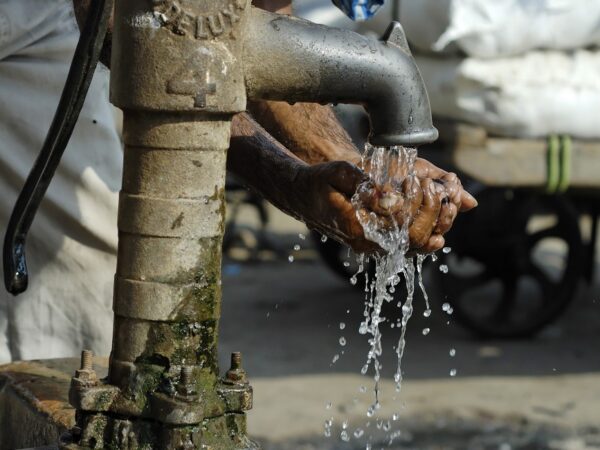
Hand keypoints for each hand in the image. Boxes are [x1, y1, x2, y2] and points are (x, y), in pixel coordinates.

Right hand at [291, 159, 475, 253]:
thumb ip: (364, 184)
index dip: (416, 204)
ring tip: (442, 197)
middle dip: (431, 212)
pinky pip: (408, 245)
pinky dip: (427, 232)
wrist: (303, 197)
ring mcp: (373, 245)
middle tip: (433, 186)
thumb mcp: (338, 174)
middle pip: (413, 239)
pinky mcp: (377, 242)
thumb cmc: (319, 182)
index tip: (417, 180)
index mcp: (357, 227)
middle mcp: (367, 243)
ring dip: (434, 223)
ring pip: (415, 246)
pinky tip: (440, 218)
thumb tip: (391, 198)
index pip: (400, 224)